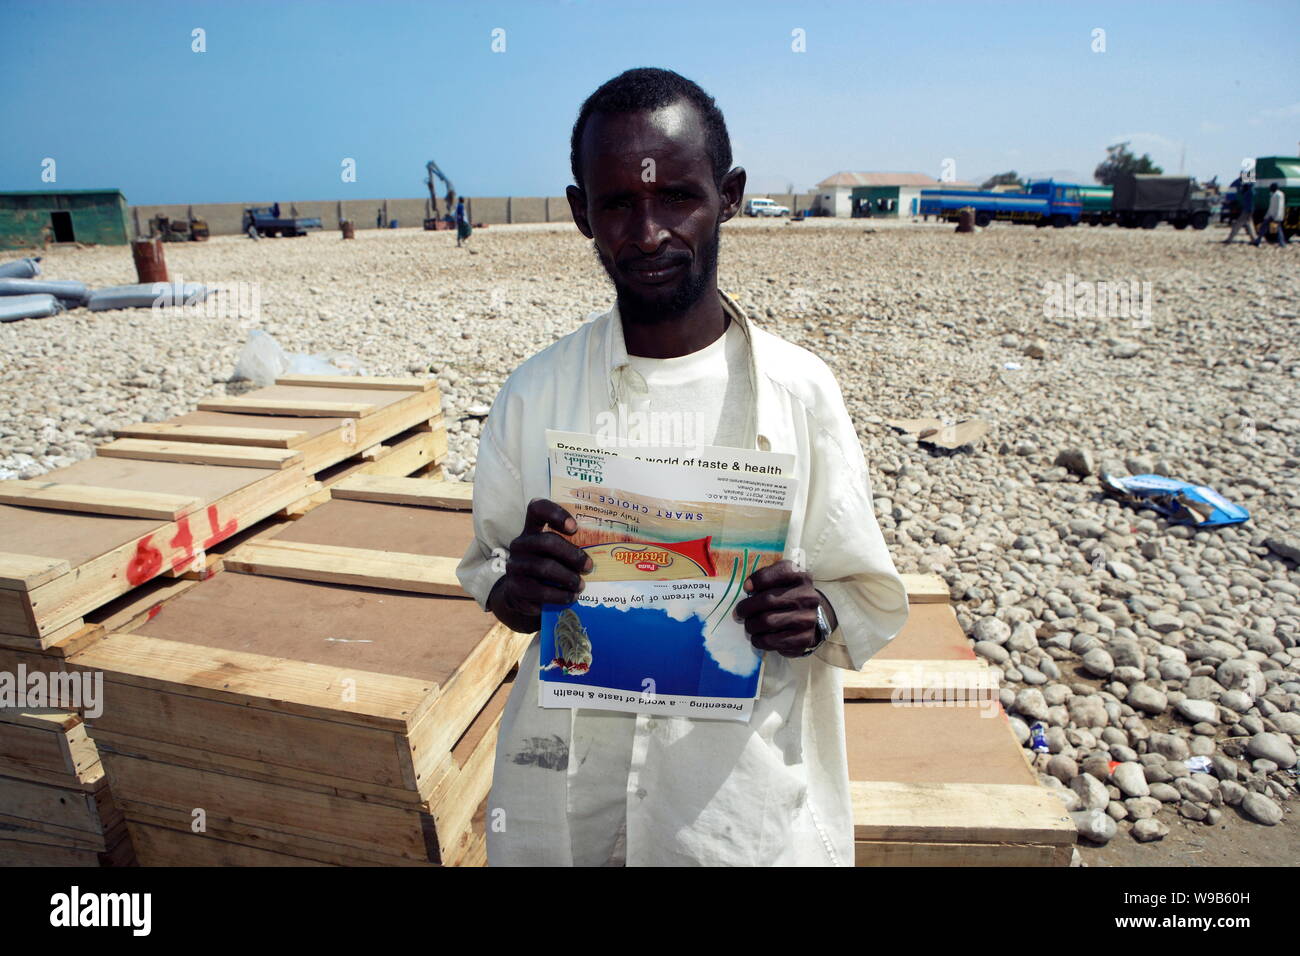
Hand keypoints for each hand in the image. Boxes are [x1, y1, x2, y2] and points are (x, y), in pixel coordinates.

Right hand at [488, 498, 591, 632]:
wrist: (524, 596)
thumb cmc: (549, 568)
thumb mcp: (558, 553)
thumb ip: (573, 546)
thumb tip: (609, 549)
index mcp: (532, 529)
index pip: (537, 508)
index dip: (556, 514)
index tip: (575, 527)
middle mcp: (521, 544)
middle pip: (546, 541)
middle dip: (572, 554)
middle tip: (589, 567)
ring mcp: (515, 565)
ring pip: (544, 567)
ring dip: (568, 578)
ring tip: (581, 586)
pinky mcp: (515, 587)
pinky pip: (540, 590)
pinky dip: (560, 595)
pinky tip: (571, 597)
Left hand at [733, 560, 835, 657]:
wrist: (811, 618)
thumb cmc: (788, 595)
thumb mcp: (781, 579)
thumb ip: (765, 577)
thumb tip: (748, 588)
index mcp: (801, 577)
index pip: (776, 574)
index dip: (756, 580)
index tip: (746, 588)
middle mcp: (808, 597)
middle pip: (767, 600)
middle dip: (746, 607)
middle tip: (739, 613)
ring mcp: (807, 618)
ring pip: (767, 621)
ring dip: (751, 625)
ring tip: (749, 625)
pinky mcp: (804, 638)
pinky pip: (772, 641)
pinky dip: (758, 640)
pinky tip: (758, 637)